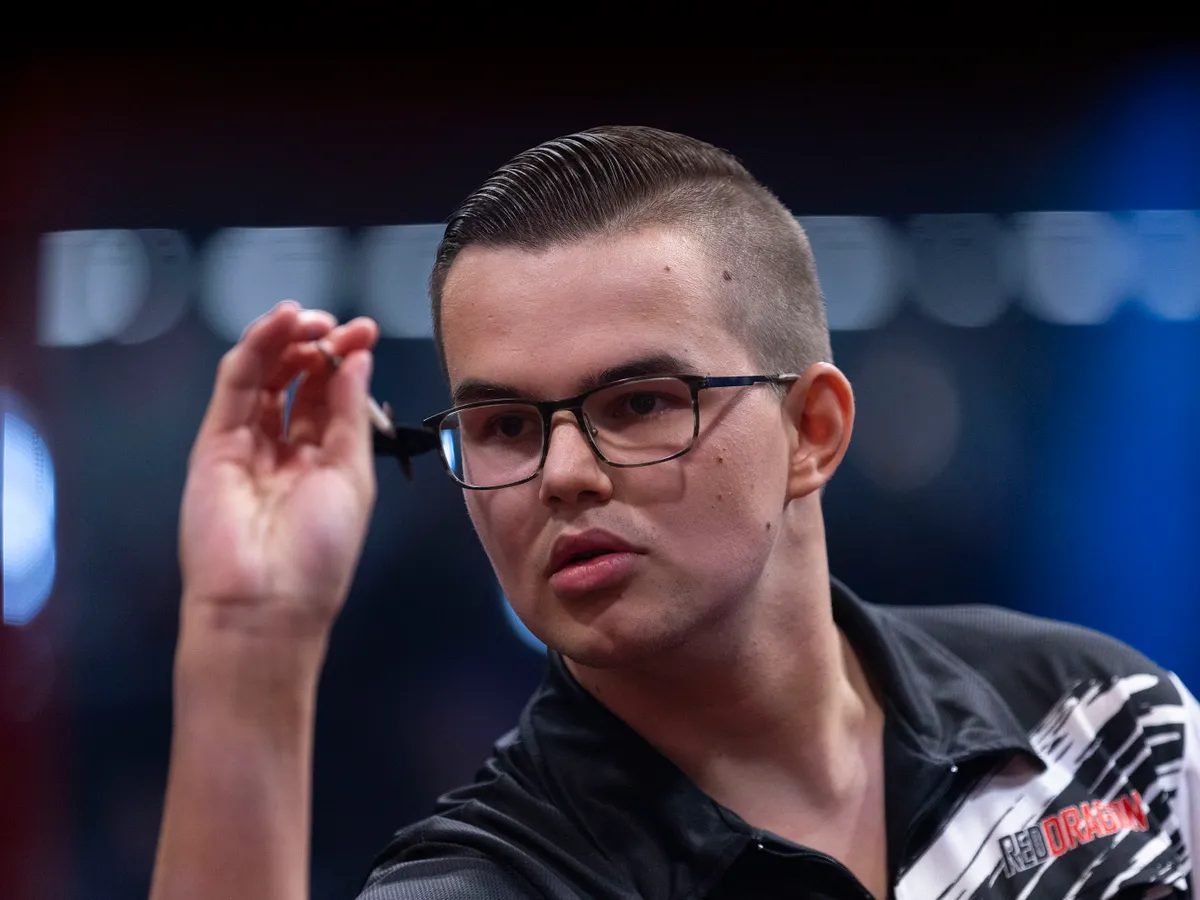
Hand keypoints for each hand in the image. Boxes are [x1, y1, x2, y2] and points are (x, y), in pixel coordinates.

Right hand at [178, 301, 379, 639]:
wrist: (267, 602)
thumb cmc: (319, 554)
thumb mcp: (351, 475)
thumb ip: (349, 415)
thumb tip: (356, 360)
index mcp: (321, 461)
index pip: (329, 396)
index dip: (346, 360)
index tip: (367, 332)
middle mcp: (283, 449)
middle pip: (296, 380)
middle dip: (320, 345)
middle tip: (342, 325)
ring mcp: (247, 444)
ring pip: (264, 374)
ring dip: (287, 338)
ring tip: (312, 318)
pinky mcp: (214, 442)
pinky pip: (235, 385)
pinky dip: (255, 348)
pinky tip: (281, 325)